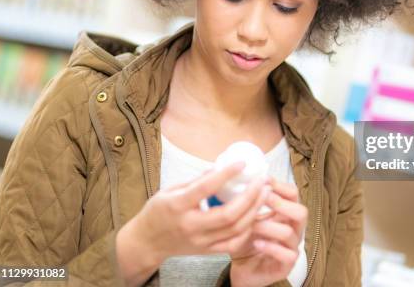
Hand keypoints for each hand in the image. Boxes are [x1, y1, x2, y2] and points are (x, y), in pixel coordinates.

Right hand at [116, 162, 270, 285]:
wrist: (147, 242)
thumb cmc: (158, 211)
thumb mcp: (170, 190)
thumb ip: (196, 180)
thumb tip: (220, 166)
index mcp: (177, 206)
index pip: (205, 189)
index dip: (225, 175)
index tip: (242, 163)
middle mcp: (191, 226)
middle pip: (228, 215)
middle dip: (250, 197)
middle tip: (263, 180)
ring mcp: (201, 242)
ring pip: (235, 230)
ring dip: (254, 211)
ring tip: (265, 193)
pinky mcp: (207, 251)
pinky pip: (234, 243)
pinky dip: (248, 229)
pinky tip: (256, 214)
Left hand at [229, 178, 307, 286]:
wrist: (241, 269)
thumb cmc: (246, 241)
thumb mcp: (245, 218)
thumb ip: (248, 202)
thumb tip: (243, 181)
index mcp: (285, 214)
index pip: (293, 195)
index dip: (280, 186)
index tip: (263, 179)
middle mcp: (293, 230)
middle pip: (301, 212)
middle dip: (281, 204)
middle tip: (263, 199)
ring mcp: (291, 248)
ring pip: (290, 233)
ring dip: (269, 226)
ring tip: (252, 224)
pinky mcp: (287, 265)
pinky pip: (287, 255)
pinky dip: (271, 247)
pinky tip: (256, 243)